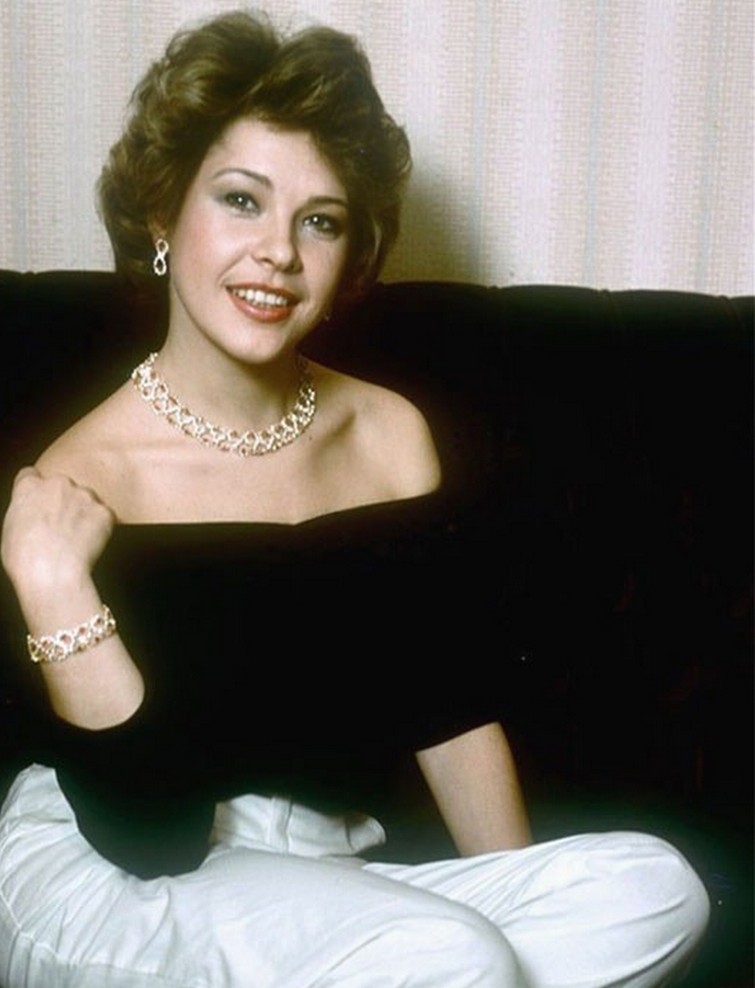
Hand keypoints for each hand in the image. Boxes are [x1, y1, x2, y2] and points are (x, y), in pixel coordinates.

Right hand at [1, 467, 114, 598]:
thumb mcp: (10, 529)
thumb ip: (24, 510)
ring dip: (84, 513)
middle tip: (62, 527)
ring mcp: (84, 495)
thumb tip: (33, 514)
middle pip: (64, 486)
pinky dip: (101, 528)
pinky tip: (89, 545)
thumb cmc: (25, 560)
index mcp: (29, 486)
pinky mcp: (104, 511)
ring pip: (87, 499)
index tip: (42, 505)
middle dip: (64, 501)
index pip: (33, 476)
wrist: (51, 573)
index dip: (38, 492)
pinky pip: (105, 516)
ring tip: (75, 540)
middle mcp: (58, 483)